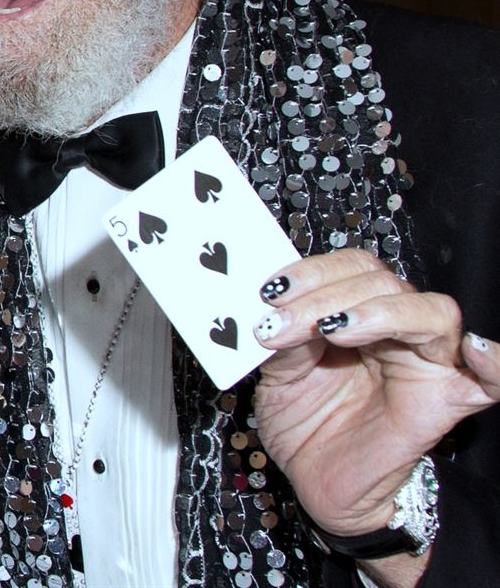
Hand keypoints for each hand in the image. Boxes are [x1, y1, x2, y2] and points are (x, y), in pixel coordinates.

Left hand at [253, 249, 499, 540]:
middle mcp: (394, 327)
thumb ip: (285, 339)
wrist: (316, 481)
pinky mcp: (448, 401)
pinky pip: (491, 381)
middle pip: (381, 281)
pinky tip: (476, 352)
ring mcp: (425, 361)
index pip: (349, 267)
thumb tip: (277, 310)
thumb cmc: (304, 421)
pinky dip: (494, 362)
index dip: (312, 272)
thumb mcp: (279, 373)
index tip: (271, 293)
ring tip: (332, 329)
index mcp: (355, 309)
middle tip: (281, 322)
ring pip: (430, 311)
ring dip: (377, 311)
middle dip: (325, 295)